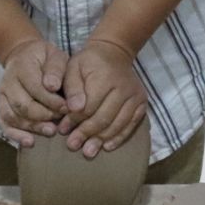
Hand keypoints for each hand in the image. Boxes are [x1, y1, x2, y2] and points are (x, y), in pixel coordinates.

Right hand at [0, 36, 71, 146]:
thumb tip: (52, 86)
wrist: (24, 56)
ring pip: (13, 116)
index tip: (67, 108)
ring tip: (51, 132)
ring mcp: (2, 96)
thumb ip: (56, 70)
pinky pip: (4, 124)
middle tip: (61, 122)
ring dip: (32, 127)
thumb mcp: (55, 56)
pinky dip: (16, 135)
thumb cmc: (45, 59)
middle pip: (23, 105)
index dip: (51, 101)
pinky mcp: (1, 107)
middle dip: (43, 116)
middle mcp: (8, 82)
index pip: (35, 87)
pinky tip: (30, 142)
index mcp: (21, 66)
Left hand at [60, 39, 148, 155]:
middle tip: (73, 145)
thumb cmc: (88, 63)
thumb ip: (72, 88)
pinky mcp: (142, 103)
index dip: (75, 120)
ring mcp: (135, 96)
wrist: (114, 53)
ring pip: (117, 124)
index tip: (63, 130)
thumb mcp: (73, 68)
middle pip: (104, 117)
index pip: (89, 106)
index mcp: (105, 77)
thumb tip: (74, 109)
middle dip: (87, 133)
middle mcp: (124, 87)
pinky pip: (130, 125)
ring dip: (101, 139)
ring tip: (88, 151)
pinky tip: (107, 147)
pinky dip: (119, 138)